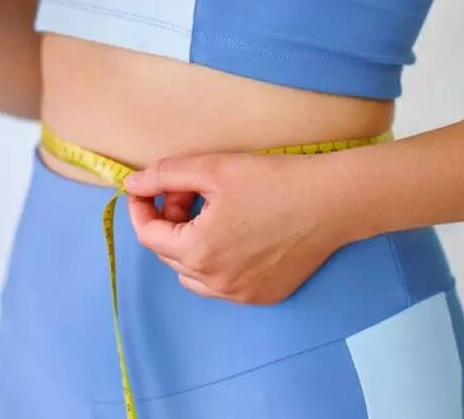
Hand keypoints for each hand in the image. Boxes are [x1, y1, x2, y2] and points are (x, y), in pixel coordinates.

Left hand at [124, 152, 350, 304]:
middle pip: (170, 253)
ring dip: (189, 244)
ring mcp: (240, 293)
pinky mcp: (263, 295)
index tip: (144, 189)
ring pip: (193, 274)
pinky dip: (216, 262)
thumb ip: (165, 175)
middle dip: (169, 220)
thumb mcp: (212, 168)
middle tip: (187, 190)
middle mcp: (215, 282)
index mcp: (198, 251)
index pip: (148, 235)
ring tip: (210, 212)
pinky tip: (235, 233)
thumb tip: (132, 184)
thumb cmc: (274, 181)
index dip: (141, 208)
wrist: (331, 201)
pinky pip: (222, 284)